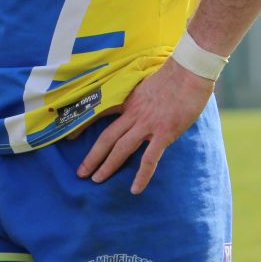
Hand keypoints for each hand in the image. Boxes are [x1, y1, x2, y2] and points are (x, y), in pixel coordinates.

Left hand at [75, 60, 214, 194]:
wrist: (189, 71)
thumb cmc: (173, 75)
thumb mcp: (147, 84)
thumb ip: (140, 98)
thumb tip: (141, 106)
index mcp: (129, 101)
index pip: (100, 113)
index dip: (84, 125)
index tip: (70, 138)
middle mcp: (133, 114)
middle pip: (107, 137)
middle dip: (92, 156)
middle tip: (80, 173)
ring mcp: (147, 124)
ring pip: (121, 148)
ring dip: (108, 166)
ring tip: (96, 180)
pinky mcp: (164, 132)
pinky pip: (150, 158)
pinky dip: (142, 175)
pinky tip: (135, 189)